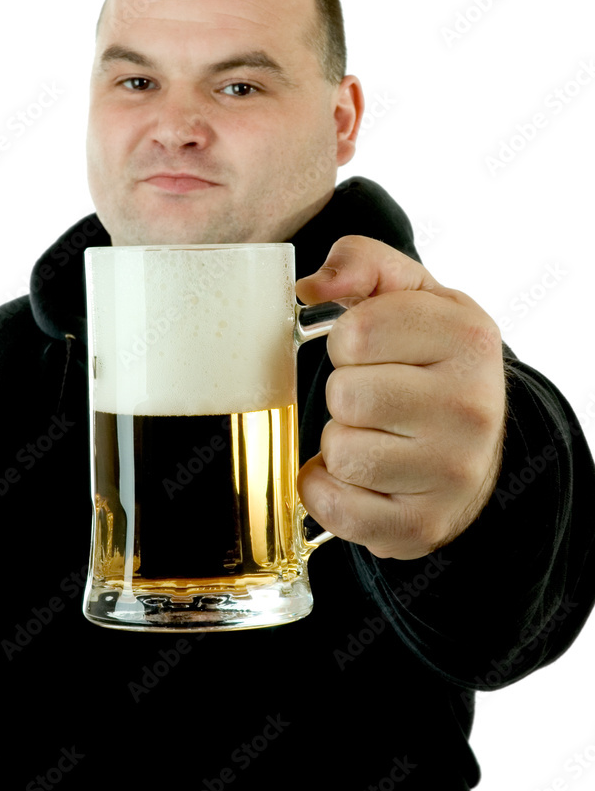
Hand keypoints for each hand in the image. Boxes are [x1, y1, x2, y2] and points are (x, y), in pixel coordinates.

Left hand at [296, 235, 506, 559]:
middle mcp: (471, 408)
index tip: (372, 351)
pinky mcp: (421, 526)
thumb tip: (312, 287)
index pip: (357, 332)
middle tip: (375, 396)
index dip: (347, 341)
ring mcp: (451, 473)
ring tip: (375, 434)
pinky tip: (360, 476)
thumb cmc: (430, 360)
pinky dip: (328, 490)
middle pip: (346, 395)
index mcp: (469, 338)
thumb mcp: (411, 295)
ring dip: (340, 441)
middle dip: (345, 392)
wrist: (479, 445)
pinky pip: (333, 507)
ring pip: (339, 452)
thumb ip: (362, 263)